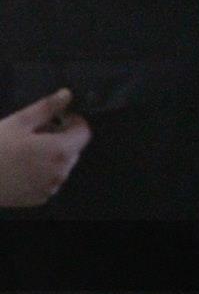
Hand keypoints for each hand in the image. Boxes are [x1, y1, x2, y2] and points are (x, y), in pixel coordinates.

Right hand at [0, 89, 91, 206]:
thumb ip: (47, 108)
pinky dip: (43, 171)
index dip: (74, 121)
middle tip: (36, 133)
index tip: (59, 117)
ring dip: (53, 155)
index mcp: (60, 151)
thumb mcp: (19, 122)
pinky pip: (51, 180)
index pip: (84, 132)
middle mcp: (61, 172)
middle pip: (74, 149)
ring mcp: (51, 188)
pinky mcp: (40, 198)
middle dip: (61, 137)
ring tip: (26, 150)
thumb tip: (67, 94)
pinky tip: (22, 167)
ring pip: (63, 165)